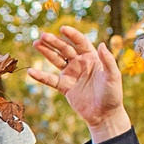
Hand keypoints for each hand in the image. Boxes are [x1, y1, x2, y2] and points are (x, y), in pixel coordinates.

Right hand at [29, 26, 131, 142]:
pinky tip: (30, 71)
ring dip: (46, 52)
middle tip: (43, 36)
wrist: (105, 115)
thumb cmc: (112, 95)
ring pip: (56, 60)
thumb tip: (101, 44)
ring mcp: (71, 74)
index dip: (72, 35)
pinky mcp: (64, 86)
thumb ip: (108, 61)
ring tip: (36, 44)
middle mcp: (80, 63)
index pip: (80, 42)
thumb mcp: (113, 77)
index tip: (63, 29)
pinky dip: (40, 76)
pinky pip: (50, 80)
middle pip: (65, 49)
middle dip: (54, 42)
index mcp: (92, 58)